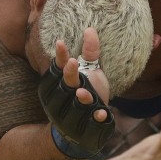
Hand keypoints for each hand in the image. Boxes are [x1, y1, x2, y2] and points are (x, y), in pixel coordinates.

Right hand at [37, 28, 114, 157]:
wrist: (83, 130)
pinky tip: (102, 113)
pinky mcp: (86, 126)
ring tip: (83, 92)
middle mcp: (65, 98)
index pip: (58, 68)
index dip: (60, 57)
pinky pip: (90, 123)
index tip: (60, 42)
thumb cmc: (87, 92)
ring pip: (75, 105)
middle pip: (64, 85)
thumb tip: (90, 29)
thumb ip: (91, 52)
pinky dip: (96, 118)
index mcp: (63, 83)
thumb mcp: (91, 72)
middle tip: (73, 63)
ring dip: (80, 98)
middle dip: (68, 75)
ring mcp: (74, 114)